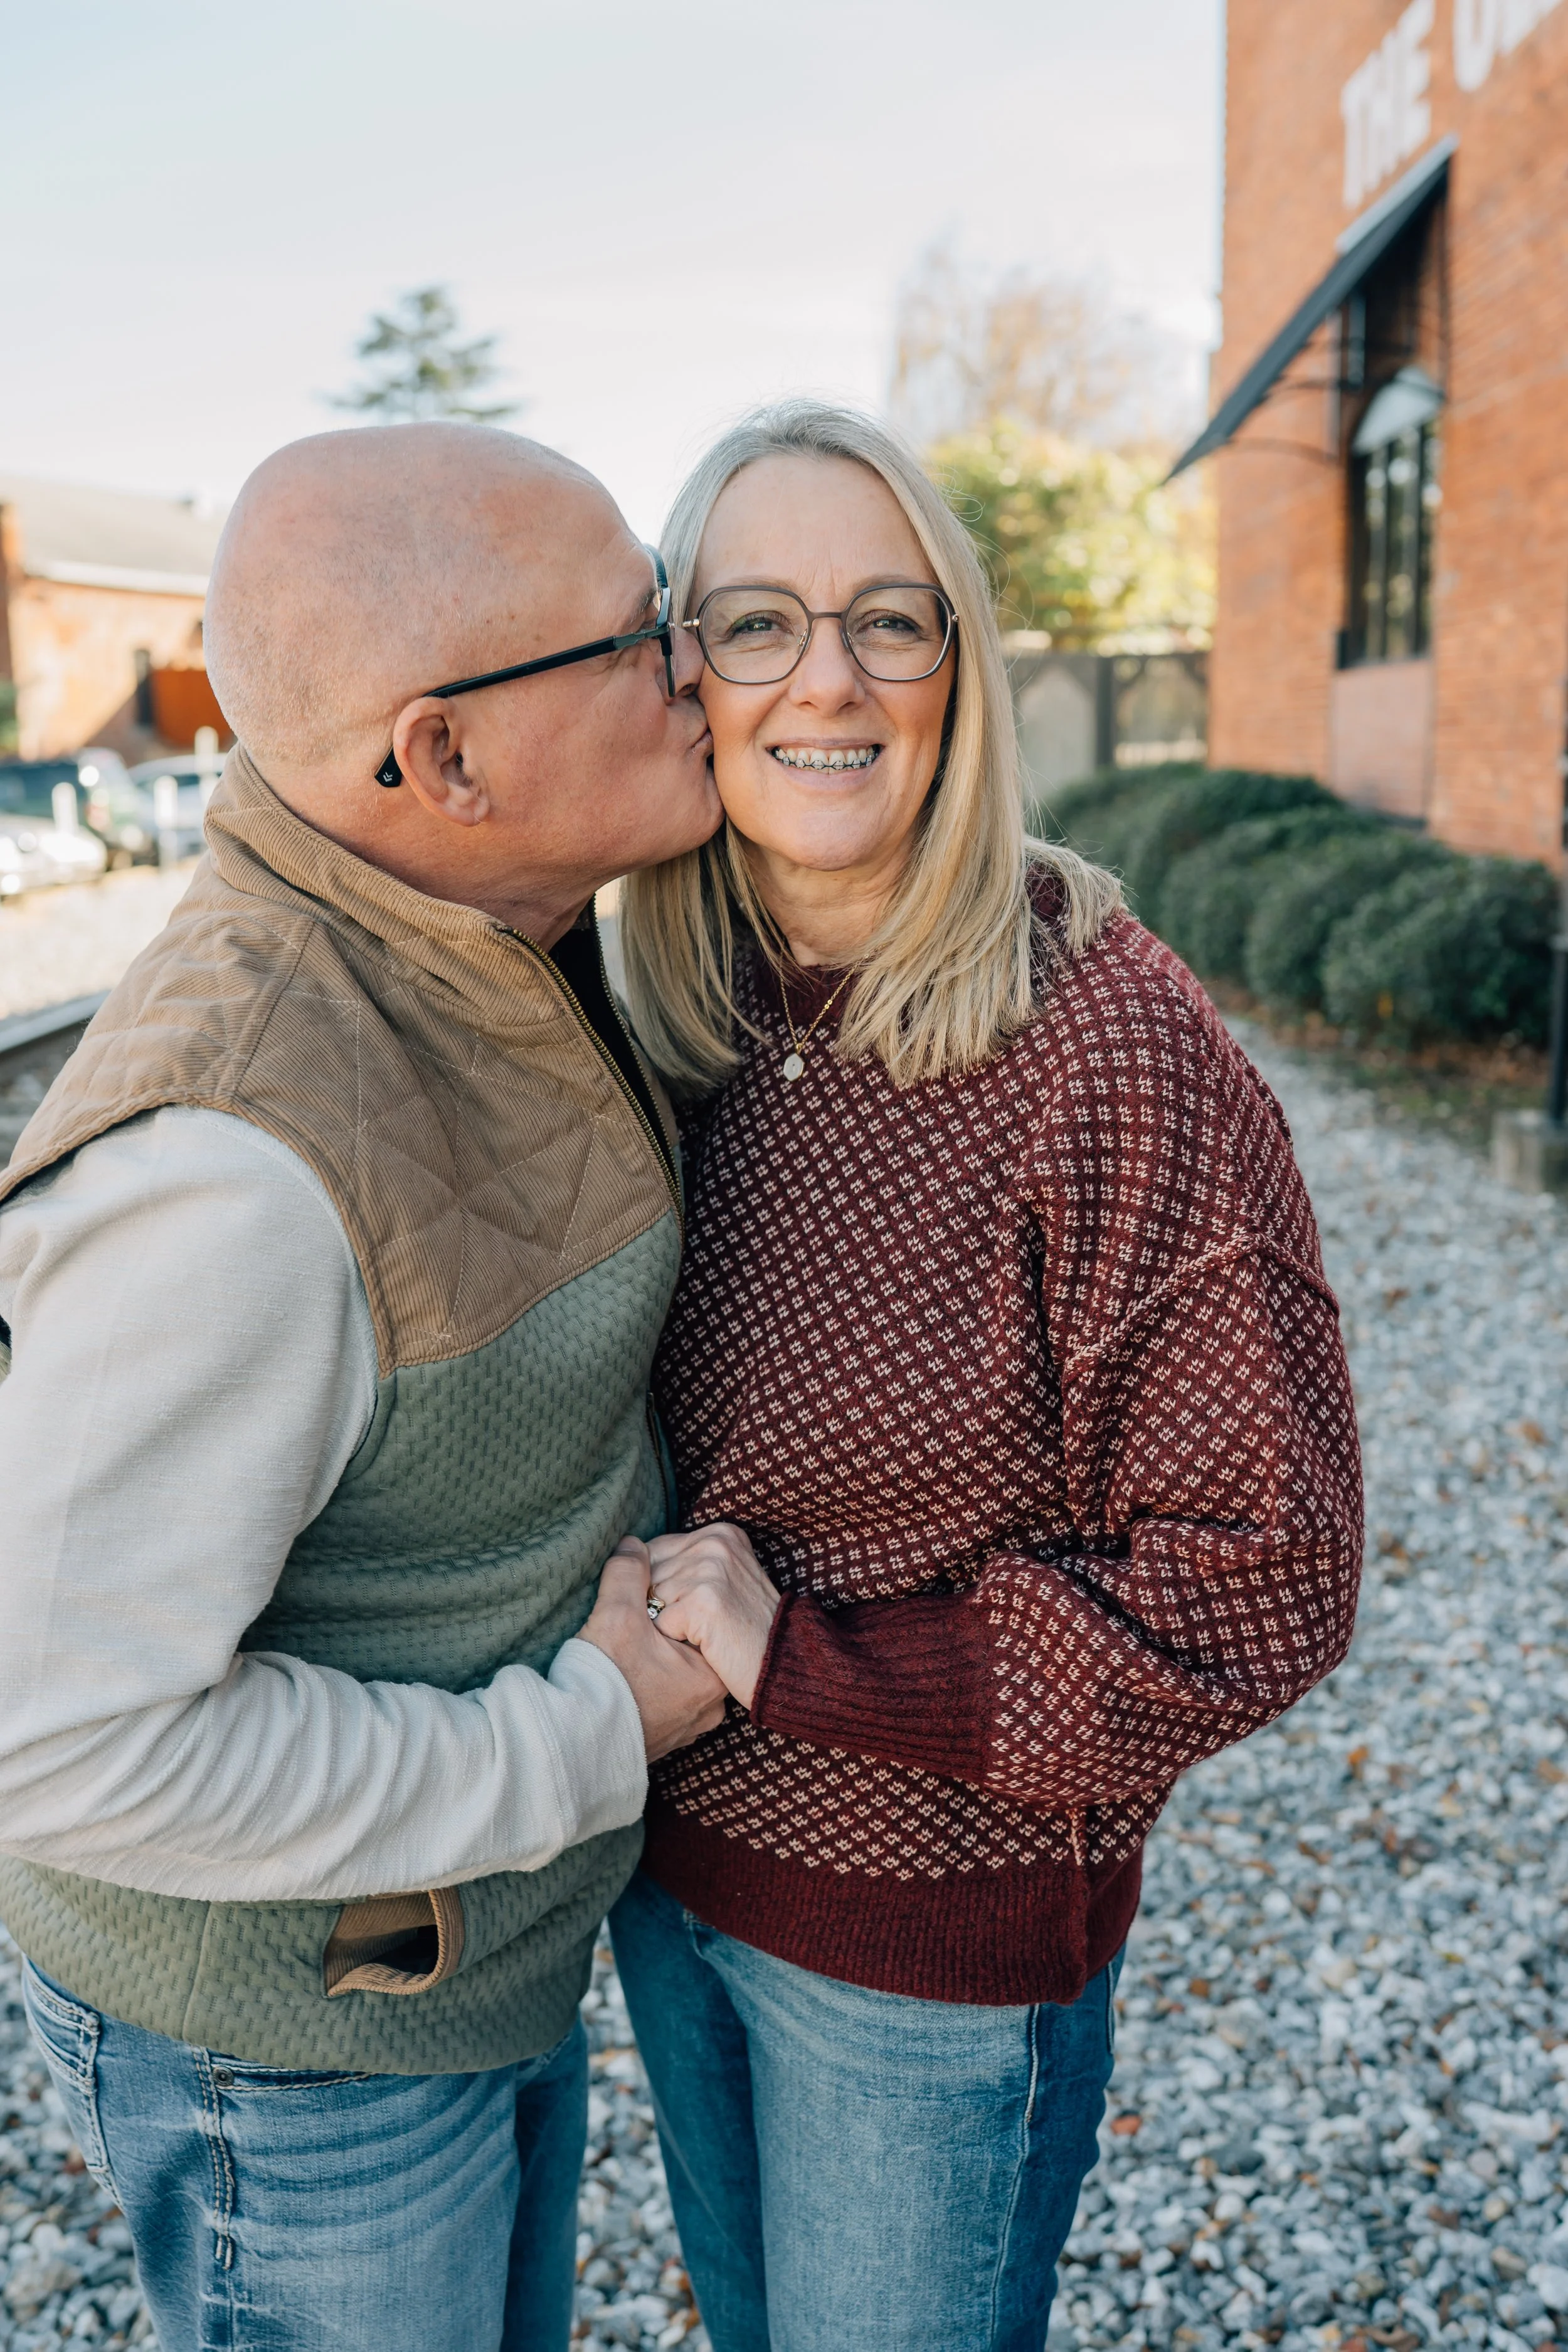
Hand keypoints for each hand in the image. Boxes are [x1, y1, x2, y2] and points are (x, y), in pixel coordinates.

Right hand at [578, 1550, 727, 1761]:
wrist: (571, 1745)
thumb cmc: (602, 1682)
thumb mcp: (616, 1613)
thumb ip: (629, 1572)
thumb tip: (633, 1544)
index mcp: (712, 1675)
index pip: (701, 1617)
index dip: (671, 1597)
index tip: (644, 1597)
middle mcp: (710, 1705)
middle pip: (689, 1645)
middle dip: (663, 1627)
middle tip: (634, 1619)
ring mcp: (689, 1726)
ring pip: (676, 1671)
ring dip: (653, 1655)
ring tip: (624, 1647)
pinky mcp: (665, 1738)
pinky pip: (663, 1696)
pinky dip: (646, 1680)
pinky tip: (622, 1673)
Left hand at [635, 1522, 780, 1711]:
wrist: (785, 1664)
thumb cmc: (748, 1628)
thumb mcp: (725, 1578)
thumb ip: (688, 1560)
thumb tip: (628, 1550)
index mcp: (722, 1533)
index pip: (655, 1550)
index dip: (660, 1586)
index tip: (695, 1606)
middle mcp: (716, 1543)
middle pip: (649, 1572)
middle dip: (660, 1604)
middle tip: (700, 1623)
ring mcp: (711, 1570)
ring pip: (651, 1598)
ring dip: (668, 1624)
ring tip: (705, 1632)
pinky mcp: (703, 1602)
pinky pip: (659, 1622)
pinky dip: (674, 1641)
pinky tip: (704, 1644)